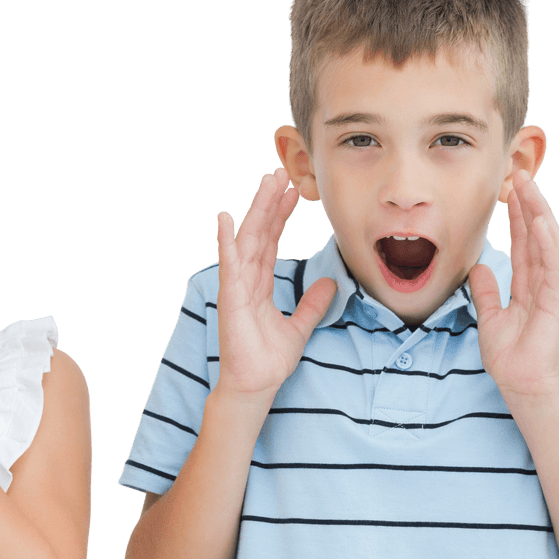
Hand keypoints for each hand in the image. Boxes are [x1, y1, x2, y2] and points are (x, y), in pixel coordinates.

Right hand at [214, 169, 336, 396]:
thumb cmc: (268, 360)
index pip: (270, 241)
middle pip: (259, 233)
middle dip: (269, 203)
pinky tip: (226, 217)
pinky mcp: (231, 299)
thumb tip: (332, 284)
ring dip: (256, 210)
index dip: (281, 216)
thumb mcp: (300, 327)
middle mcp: (245, 280)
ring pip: (247, 240)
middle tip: (281, 173)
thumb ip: (313, 305)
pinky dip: (227, 241)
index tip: (294, 192)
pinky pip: (230, 265)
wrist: (256, 386)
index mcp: (259, 284)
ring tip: (267, 182)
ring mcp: (236, 287)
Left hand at [469, 171, 558, 400]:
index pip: (524, 242)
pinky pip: (552, 266)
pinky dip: (548, 242)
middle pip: (537, 236)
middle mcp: (542, 282)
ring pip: (547, 243)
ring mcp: (551, 289)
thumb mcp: (489, 316)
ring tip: (529, 187)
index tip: (509, 191)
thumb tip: (478, 266)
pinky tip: (542, 221)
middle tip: (520, 175)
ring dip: (539, 214)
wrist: (521, 383)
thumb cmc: (510, 356)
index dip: (518, 216)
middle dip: (529, 205)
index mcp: (528, 284)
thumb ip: (486, 291)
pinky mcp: (556, 300)